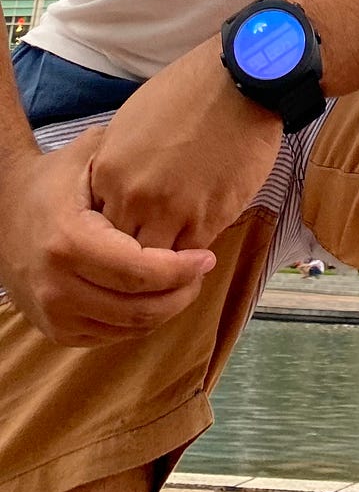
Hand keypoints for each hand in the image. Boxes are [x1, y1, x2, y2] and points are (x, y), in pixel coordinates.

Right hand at [0, 130, 215, 346]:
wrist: (3, 209)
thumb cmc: (56, 178)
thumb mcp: (89, 156)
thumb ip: (130, 159)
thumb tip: (181, 166)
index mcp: (70, 242)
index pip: (139, 272)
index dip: (180, 270)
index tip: (206, 256)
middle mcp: (58, 286)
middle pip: (137, 308)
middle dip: (180, 293)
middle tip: (202, 271)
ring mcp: (54, 314)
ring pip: (128, 329)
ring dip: (165, 310)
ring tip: (185, 282)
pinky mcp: (56, 330)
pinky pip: (111, 336)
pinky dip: (140, 320)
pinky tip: (155, 295)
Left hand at [89, 38, 282, 252]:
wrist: (242, 82)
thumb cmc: (191, 91)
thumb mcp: (134, 120)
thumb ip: (120, 163)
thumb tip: (118, 189)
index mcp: (110, 171)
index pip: (98, 222)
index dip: (115, 227)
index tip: (132, 223)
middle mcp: (133, 196)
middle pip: (121, 247)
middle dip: (135, 248)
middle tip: (151, 247)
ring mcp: (170, 211)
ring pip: (154, 261)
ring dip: (164, 260)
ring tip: (176, 254)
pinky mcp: (208, 220)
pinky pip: (189, 257)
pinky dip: (192, 258)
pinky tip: (198, 248)